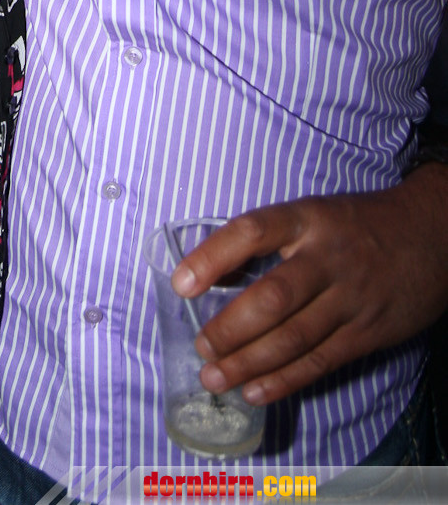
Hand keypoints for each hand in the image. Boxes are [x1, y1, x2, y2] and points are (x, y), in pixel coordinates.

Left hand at [171, 167, 447, 404]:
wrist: (432, 236)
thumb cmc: (357, 225)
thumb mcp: (316, 213)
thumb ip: (274, 239)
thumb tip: (215, 273)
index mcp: (307, 218)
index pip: (252, 231)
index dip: (213, 257)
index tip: (181, 284)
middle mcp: (327, 257)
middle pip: (273, 297)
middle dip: (230, 328)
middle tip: (200, 347)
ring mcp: (350, 298)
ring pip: (293, 338)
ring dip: (249, 363)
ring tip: (215, 378)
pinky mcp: (367, 332)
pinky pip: (320, 361)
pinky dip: (284, 381)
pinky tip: (255, 391)